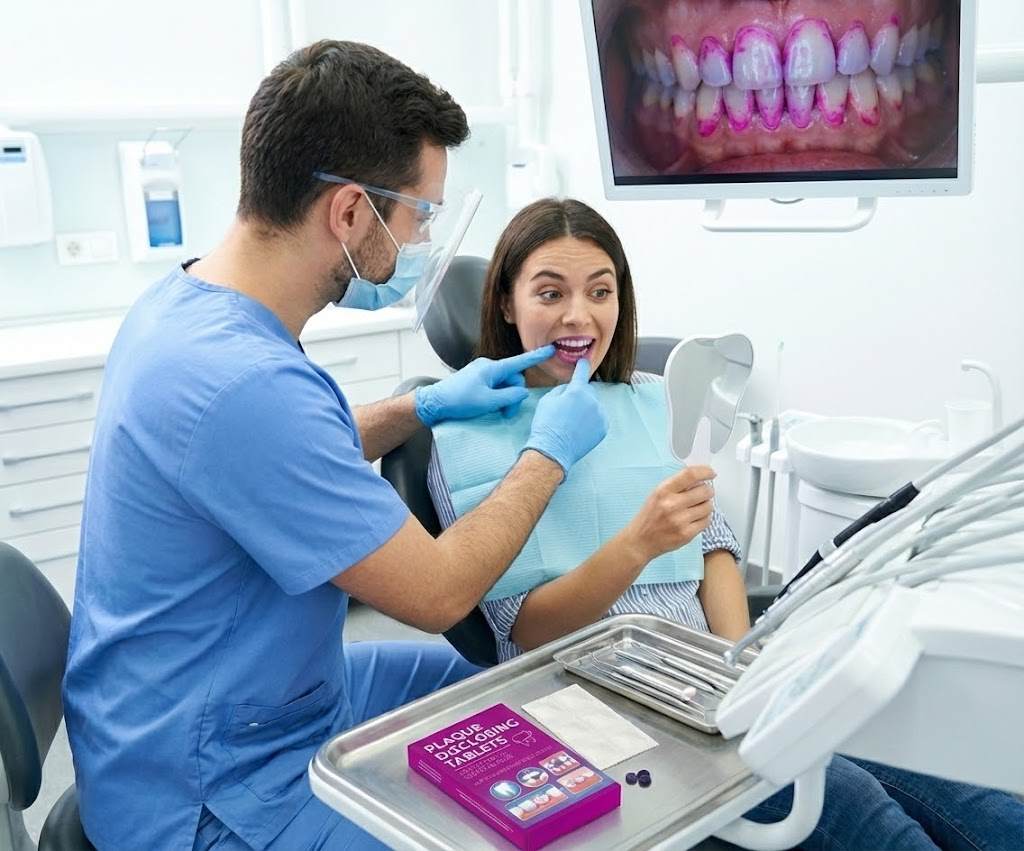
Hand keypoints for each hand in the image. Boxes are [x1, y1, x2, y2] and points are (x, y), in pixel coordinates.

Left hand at [414, 345, 554, 426]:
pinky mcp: (477, 381)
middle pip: (512, 380)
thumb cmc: (459, 401)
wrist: (434, 403)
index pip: (519, 362)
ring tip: (496, 412)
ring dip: (504, 400)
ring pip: (504, 386)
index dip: (536, 357)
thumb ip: (509, 397)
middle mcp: (488, 368)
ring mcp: (482, 374)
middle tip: (506, 413)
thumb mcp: (488, 401)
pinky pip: (494, 387)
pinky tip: (489, 407)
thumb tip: (522, 393)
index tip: (551, 350)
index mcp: (492, 368)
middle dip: (513, 396)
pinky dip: (496, 398)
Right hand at [522, 359, 607, 477]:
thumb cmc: (546, 425)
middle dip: (580, 395)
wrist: (553, 450)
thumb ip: (561, 390)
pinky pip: (599, 418)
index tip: (585, 361)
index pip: (581, 373)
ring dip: (586, 409)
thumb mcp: (547, 400)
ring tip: (572, 422)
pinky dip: (592, 421)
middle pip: (588, 391)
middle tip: (567, 408)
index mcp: (577, 392)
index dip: (582, 366)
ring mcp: (600, 416)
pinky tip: (579, 429)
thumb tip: (569, 389)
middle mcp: (592, 401)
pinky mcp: (603, 428)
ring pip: (594, 405)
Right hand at [622, 466, 716, 563]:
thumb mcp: (657, 495)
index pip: (690, 475)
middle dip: (707, 491)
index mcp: (663, 491)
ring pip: (708, 506)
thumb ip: (676, 486)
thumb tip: (700, 479)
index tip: (711, 473)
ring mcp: (680, 520)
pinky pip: (706, 521)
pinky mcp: (686, 534)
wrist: (640, 541)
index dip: (704, 471)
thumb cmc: (649, 516)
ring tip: (696, 508)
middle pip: (704, 491)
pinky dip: (704, 518)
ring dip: (706, 505)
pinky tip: (695, 519)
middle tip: (704, 493)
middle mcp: (671, 504)